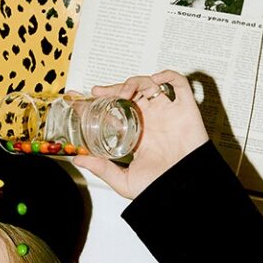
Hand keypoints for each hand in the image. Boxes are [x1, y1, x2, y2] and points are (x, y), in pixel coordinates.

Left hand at [73, 70, 208, 198]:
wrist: (184, 186)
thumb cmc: (160, 186)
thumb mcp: (124, 179)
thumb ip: (102, 168)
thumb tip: (78, 159)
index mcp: (137, 135)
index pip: (113, 113)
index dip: (97, 104)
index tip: (80, 101)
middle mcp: (150, 120)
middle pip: (128, 94)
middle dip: (111, 89)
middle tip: (98, 93)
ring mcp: (166, 112)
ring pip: (148, 85)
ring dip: (133, 83)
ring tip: (123, 94)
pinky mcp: (184, 107)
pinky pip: (178, 83)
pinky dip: (166, 75)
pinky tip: (153, 81)